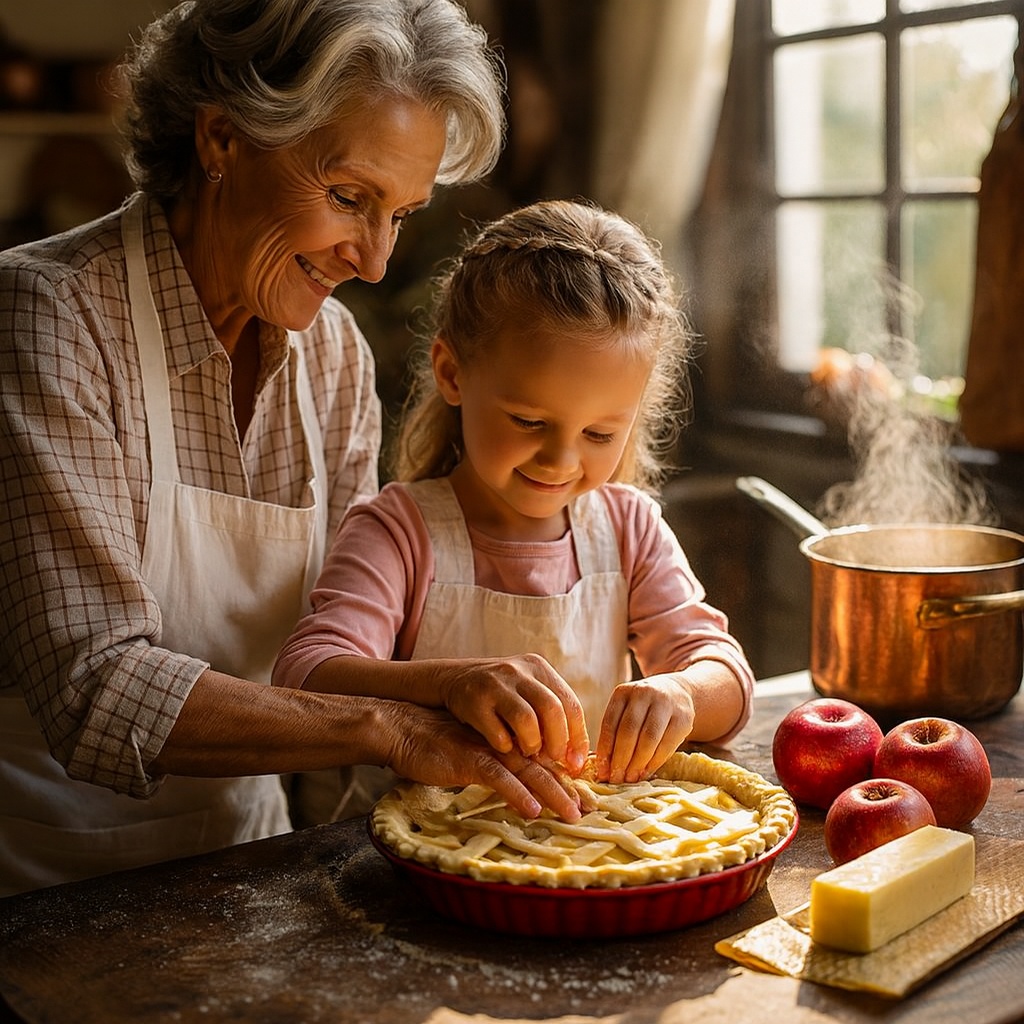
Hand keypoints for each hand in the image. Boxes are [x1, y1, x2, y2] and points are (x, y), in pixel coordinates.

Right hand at [385, 703, 581, 820]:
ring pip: (531, 771)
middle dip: (569, 788)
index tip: (584, 798)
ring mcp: (491, 748)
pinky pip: (499, 778)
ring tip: (572, 813)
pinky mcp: (471, 758)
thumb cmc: (437, 743)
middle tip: (590, 809)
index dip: (566, 778)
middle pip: (546, 765)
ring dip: (554, 794)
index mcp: (509, 738)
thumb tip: (519, 786)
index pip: (545, 758)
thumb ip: (497, 765)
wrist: (405, 729)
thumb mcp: (474, 753)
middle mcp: (506, 740)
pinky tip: (532, 810)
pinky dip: (517, 794)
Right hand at [439, 654, 588, 773]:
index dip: (577, 737)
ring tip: (529, 754)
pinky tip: (505, 749)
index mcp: (538, 667)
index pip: (570, 704)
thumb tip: (577, 758)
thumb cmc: (501, 694)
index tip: (576, 763)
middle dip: (558, 742)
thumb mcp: (527, 690)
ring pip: (526, 720)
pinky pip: (498, 733)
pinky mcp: (474, 701)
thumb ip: (551, 714)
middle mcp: (518, 671)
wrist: (454, 679)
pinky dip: (506, 747)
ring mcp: (495, 685)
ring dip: (532, 744)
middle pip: (552, 709)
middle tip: (554, 760)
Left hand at [595, 673, 695, 783]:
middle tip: (616, 779)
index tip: (602, 772)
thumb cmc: (643, 709)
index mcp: (623, 692)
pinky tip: (646, 772)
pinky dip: (655, 762)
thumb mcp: (626, 711)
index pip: (609, 723)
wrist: (676, 692)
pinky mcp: (684, 717)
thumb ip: (615, 734)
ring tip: (630, 778)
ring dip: (638, 763)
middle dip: (621, 759)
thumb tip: (604, 770)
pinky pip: (667, 745)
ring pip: (649, 738)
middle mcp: (644, 693)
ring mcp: (666, 703)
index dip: (605, 750)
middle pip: (629, 731)